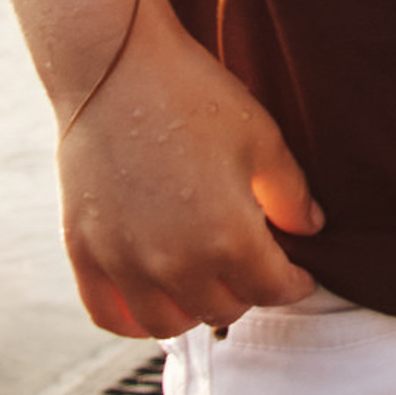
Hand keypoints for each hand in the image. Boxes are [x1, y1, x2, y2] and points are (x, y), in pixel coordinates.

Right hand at [56, 14, 323, 337]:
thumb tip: (310, 228)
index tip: (299, 276)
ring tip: (205, 282)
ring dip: (193, 310)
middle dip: (246, 293)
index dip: (293, 284)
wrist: (117, 70)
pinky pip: (111, 317)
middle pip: (221, 310)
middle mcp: (175, 263)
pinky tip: (153, 296)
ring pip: (168, 324)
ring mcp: (125, 264)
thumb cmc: (195, 95)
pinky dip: (135, 319)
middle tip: (252, 269)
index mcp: (228, 236)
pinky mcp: (85, 255)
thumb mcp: (261, 137)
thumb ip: (290, 192)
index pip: (271, 290)